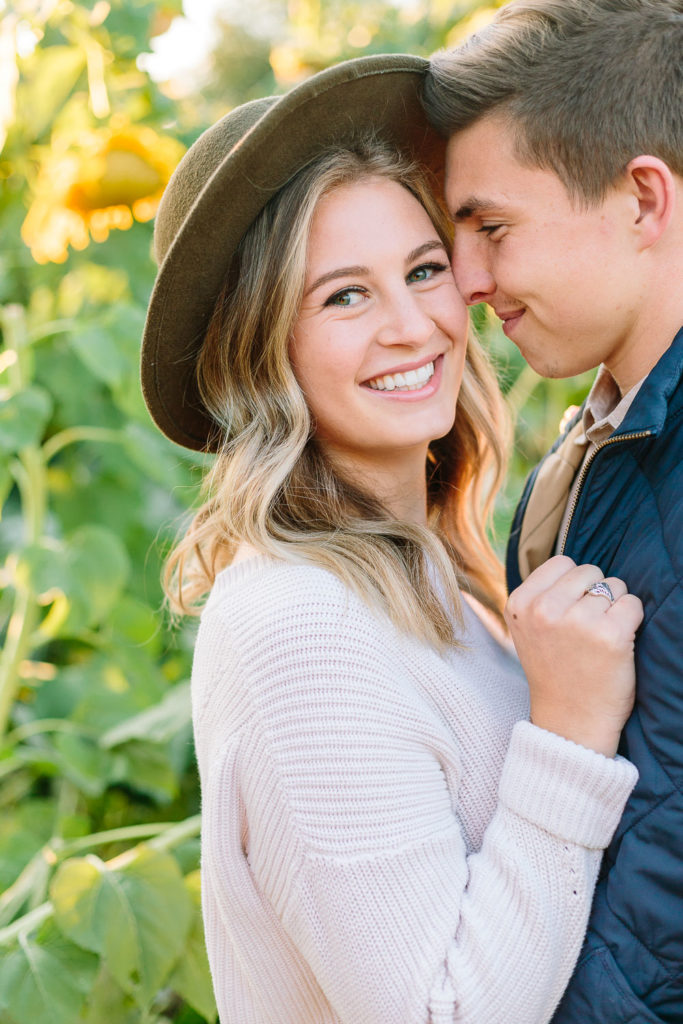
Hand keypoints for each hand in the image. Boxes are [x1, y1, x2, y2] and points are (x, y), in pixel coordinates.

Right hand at [505, 555, 643, 756]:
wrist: (570, 722)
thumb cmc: (555, 671)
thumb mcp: (528, 629)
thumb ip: (541, 595)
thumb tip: (571, 566)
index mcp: (520, 604)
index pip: (562, 562)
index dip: (574, 585)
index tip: (569, 612)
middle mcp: (544, 609)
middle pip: (589, 570)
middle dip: (595, 593)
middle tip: (587, 627)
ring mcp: (577, 621)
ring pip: (614, 586)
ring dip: (614, 607)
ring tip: (600, 637)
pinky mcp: (610, 635)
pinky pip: (633, 604)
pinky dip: (632, 620)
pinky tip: (618, 643)